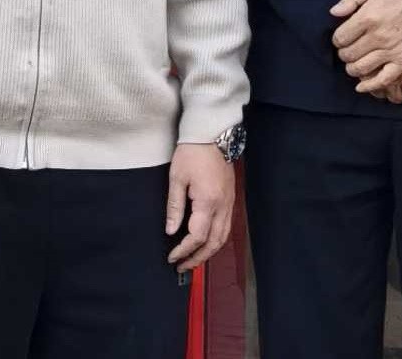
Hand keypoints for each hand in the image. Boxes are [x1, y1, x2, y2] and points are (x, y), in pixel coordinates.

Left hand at [166, 141, 235, 270]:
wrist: (212, 135)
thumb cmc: (192, 153)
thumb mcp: (176, 178)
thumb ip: (174, 207)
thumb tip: (170, 231)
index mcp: (208, 202)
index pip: (197, 236)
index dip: (184, 250)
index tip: (172, 257)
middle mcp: (222, 207)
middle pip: (213, 243)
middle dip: (198, 258)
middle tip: (182, 266)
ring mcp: (229, 204)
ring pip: (223, 238)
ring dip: (208, 252)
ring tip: (193, 260)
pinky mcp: (230, 200)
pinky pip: (226, 228)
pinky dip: (216, 241)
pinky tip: (205, 243)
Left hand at [332, 0, 401, 94]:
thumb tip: (334, 13)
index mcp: (367, 17)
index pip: (340, 38)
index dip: (337, 40)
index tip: (341, 38)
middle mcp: (378, 36)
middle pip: (348, 54)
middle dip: (344, 54)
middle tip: (347, 51)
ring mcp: (392, 51)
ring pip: (361, 68)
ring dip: (352, 69)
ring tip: (353, 64)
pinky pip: (384, 79)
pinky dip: (370, 86)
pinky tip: (361, 87)